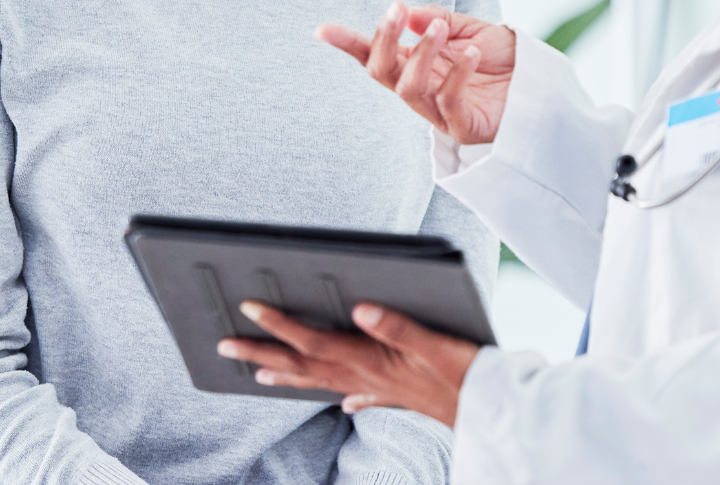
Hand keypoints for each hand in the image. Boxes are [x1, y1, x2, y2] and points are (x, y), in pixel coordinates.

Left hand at [219, 301, 478, 424]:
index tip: (248, 308)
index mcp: (370, 360)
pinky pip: (360, 396)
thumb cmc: (466, 374)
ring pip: (323, 381)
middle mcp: (366, 376)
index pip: (313, 341)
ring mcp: (379, 388)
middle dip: (264, 352)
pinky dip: (346, 395)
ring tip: (260, 373)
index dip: (279, 325)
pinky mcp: (399, 395)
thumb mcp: (435, 344)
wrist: (493, 410)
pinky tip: (344, 402)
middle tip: (226, 345)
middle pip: (304, 364)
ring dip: (289, 375)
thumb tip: (360, 308)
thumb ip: (397, 325)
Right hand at [316, 2, 514, 145]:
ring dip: (421, 54)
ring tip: (440, 29)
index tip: (322, 30)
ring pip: (409, 89)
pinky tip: (473, 54)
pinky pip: (449, 101)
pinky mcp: (463, 127)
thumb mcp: (469, 27)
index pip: (374, 55)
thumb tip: (411, 15)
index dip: (348, 44)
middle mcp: (421, 89)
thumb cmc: (501, 58)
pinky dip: (457, 74)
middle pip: (382, 73)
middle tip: (396, 10)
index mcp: (415, 64)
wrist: (539, 82)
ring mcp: (438, 111)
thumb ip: (439, 20)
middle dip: (383, 40)